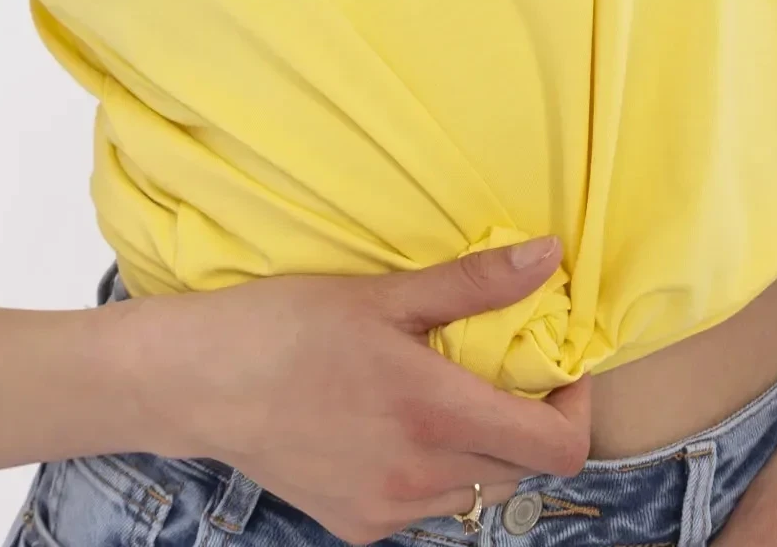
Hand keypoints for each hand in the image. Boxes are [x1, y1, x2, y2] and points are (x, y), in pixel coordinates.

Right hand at [142, 237, 594, 546]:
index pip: (558, 449)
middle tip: (493, 371)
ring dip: (476, 449)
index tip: (557, 370)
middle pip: (521, 469)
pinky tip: (386, 428)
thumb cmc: (290, 325)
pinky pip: (422, 506)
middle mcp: (422, 475)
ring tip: (435, 395)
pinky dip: (426, 471)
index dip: (575, 411)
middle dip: (524, 421)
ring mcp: (390, 510)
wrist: (202, 381)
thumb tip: (549, 256)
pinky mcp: (359, 528)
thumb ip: (475, 284)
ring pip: (473, 490)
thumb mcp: (385, 293)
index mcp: (438, 412)